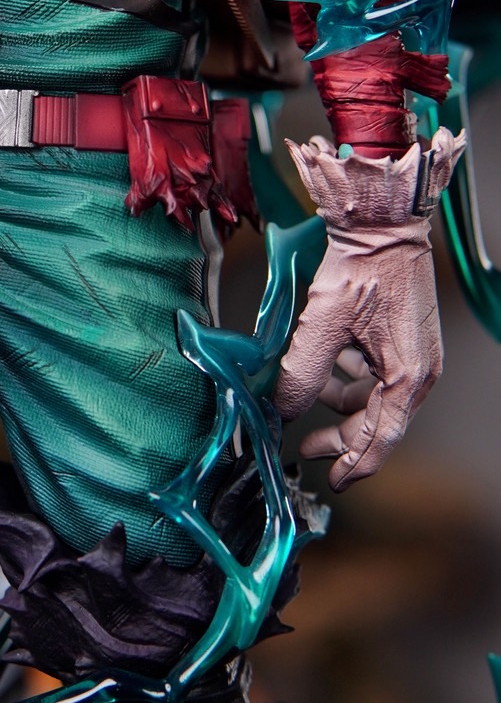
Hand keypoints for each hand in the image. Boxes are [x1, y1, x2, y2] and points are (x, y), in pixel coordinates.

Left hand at [273, 130, 462, 489]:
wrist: (382, 220)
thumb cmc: (362, 265)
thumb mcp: (324, 323)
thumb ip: (303, 372)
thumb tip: (283, 408)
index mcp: (408, 375)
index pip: (380, 438)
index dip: (354, 464)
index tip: (333, 482)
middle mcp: (419, 370)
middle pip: (379, 421)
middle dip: (342, 436)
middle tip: (306, 445)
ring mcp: (415, 354)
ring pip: (376, 398)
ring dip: (344, 402)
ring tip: (312, 394)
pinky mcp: (404, 337)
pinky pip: (378, 373)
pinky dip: (353, 376)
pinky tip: (332, 364)